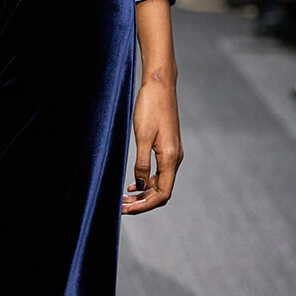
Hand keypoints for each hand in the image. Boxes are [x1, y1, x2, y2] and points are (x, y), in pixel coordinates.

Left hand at [123, 76, 182, 213]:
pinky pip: (159, 172)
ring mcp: (172, 153)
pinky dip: (147, 181)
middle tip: (121, 206)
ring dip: (143, 193)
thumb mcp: (142, 136)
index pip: (162, 194)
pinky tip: (133, 183)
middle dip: (142, 202)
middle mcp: (175, 158)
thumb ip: (141, 163)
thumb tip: (141, 185)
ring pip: (160, 183)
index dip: (145, 205)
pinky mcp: (168, 148)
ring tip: (124, 198)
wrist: (160, 86)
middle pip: (161, 191)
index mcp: (170, 158)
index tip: (127, 209)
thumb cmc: (150, 107)